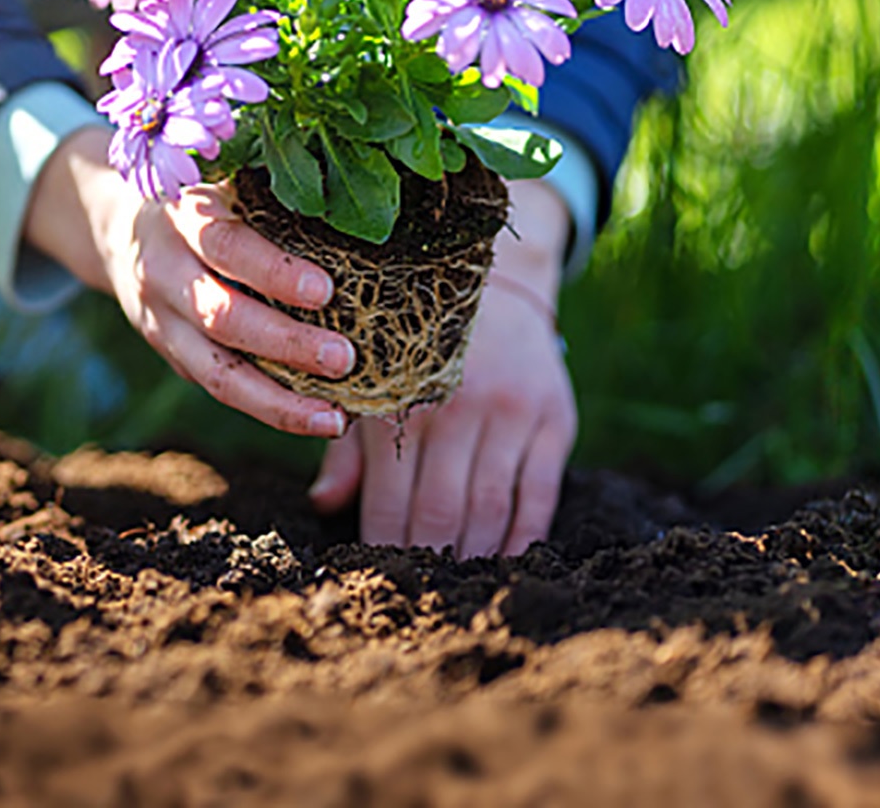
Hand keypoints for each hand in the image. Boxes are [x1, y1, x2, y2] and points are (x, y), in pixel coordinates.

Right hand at [25, 127, 354, 438]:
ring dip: (278, 403)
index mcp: (183, 218)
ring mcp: (162, 324)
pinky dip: (269, 409)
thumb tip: (354, 202)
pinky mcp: (172, 357)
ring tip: (334, 419)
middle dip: (286, 343)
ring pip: (217, 374)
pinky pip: (221, 389)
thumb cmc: (202, 199)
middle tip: (344, 359)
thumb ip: (270, 193)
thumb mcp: (223, 179)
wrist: (116, 228)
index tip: (325, 289)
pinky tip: (317, 420)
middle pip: (222, 318)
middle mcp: (165, 274)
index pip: (227, 247)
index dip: (274, 271)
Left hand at [304, 178, 579, 554]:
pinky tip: (508, 560)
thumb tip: (325, 506)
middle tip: (418, 594)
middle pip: (441, 514)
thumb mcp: (371, 382)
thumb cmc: (417, 345)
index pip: (391, 502)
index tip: (377, 579)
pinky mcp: (554, 418)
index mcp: (401, 401)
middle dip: (427, 562)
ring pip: (491, 511)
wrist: (499, 284)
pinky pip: (540, 496)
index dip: (383, 549)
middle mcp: (457, 406)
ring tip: (457, 584)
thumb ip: (348, 447)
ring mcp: (510, 413)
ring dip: (473, 558)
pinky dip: (525, 538)